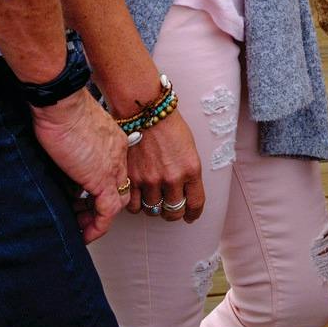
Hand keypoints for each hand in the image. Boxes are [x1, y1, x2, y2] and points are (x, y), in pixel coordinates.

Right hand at [29, 92, 130, 242]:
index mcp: (113, 141)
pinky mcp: (101, 179)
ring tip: (80, 229)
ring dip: (98, 220)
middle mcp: (118, 155)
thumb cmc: (59, 107)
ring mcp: (112, 167)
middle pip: (118, 189)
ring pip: (115, 204)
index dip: (101, 190)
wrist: (61, 100)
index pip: (115, 173)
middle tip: (82, 218)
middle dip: (101, 208)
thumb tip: (61, 166)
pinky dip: (97, 227)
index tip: (85, 200)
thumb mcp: (71, 131)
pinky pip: (106, 212)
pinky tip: (84, 234)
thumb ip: (72, 150)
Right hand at [128, 105, 206, 223]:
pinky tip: (138, 197)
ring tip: (153, 198)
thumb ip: (188, 172)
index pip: (195, 203)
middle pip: (173, 212)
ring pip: (153, 211)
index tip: (190, 216)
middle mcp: (172, 178)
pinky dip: (136, 205)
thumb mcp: (189, 148)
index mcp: (191, 169)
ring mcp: (150, 179)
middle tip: (170, 208)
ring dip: (154, 207)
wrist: (146, 110)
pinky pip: (134, 206)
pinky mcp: (131, 178)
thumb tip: (186, 193)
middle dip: (173, 213)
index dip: (193, 214)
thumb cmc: (169, 125)